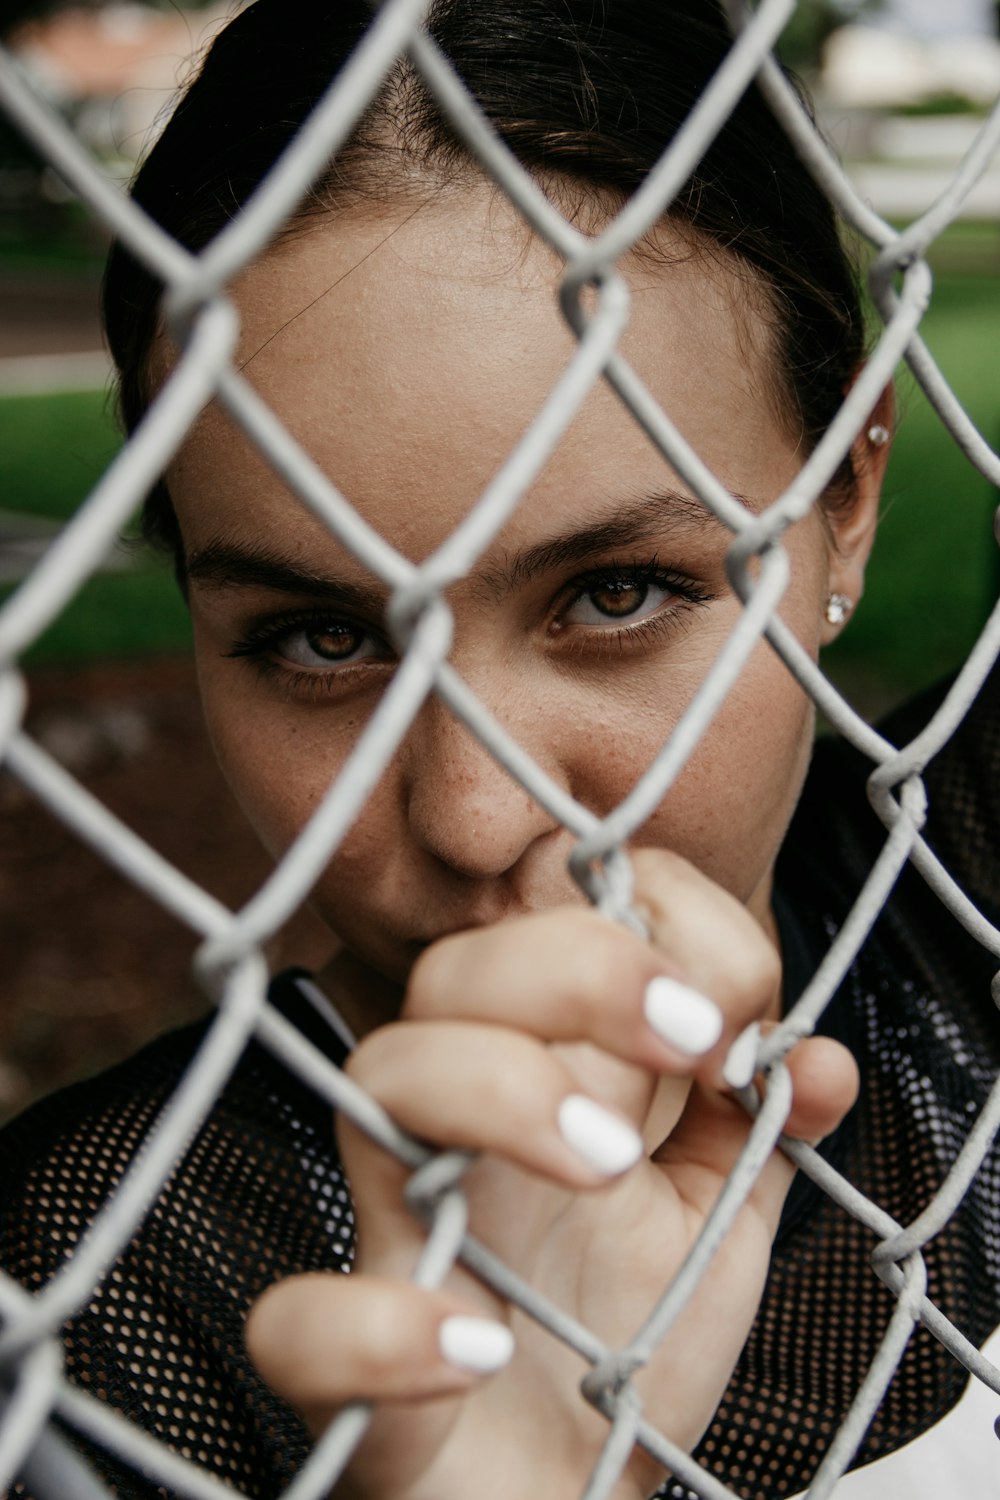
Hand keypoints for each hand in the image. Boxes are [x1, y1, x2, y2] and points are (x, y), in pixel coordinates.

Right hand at [245, 850, 857, 1498]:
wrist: (562, 1495)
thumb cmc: (628, 1340)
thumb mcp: (715, 1215)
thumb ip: (759, 1127)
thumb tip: (823, 1061)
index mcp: (543, 1070)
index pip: (547, 917)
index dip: (642, 916)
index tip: (726, 1005)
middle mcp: (461, 1128)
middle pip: (455, 971)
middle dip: (576, 966)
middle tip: (688, 1036)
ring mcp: (403, 1231)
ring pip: (379, 1079)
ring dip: (498, 1093)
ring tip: (607, 1165)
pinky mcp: (351, 1364)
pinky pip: (302, 1318)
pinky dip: (382, 1326)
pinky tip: (476, 1349)